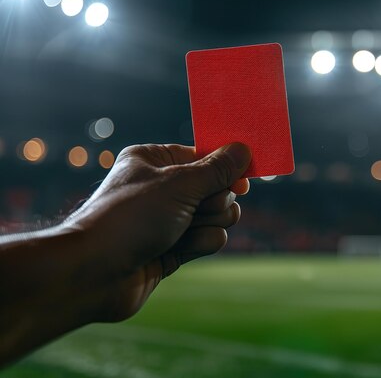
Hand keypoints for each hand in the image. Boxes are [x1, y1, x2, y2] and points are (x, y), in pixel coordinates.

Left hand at [66, 142, 251, 321]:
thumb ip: (218, 169)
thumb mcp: (180, 185)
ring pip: (217, 216)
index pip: (204, 156)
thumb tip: (244, 149)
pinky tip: (181, 249)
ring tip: (185, 231)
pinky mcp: (173, 248)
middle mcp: (162, 188)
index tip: (245, 181)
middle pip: (217, 188)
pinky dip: (201, 243)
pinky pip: (208, 239)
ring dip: (210, 224)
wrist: (93, 273)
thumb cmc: (130, 218)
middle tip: (199, 207)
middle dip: (216, 201)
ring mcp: (168, 220)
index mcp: (155, 161)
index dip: (226, 168)